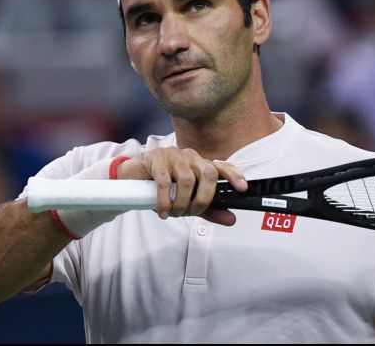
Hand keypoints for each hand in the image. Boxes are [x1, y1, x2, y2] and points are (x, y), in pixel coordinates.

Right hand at [116, 148, 247, 225]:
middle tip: (191, 213)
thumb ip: (209, 209)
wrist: (131, 179)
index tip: (243, 188)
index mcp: (200, 164)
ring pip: (187, 179)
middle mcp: (190, 156)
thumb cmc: (162, 188)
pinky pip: (164, 181)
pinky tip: (162, 211)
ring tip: (173, 213)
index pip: (221, 166)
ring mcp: (173, 155)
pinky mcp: (156, 158)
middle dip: (203, 199)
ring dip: (182, 202)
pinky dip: (165, 200)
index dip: (234, 175)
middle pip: (208, 174)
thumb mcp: (187, 201)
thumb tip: (231, 219)